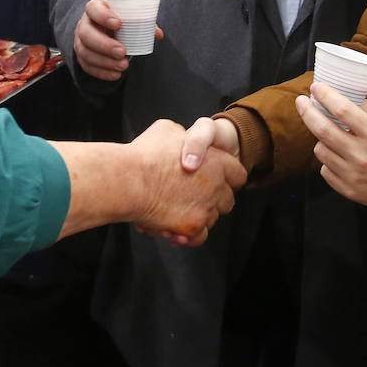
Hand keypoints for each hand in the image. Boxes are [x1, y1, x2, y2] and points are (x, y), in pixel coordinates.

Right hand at [73, 0, 162, 81]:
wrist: (102, 29)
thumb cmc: (117, 19)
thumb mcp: (127, 15)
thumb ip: (142, 22)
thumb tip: (157, 34)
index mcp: (95, 8)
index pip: (93, 8)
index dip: (103, 16)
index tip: (118, 24)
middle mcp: (84, 24)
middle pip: (86, 33)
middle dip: (104, 44)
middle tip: (122, 51)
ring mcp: (80, 41)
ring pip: (85, 52)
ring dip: (105, 61)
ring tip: (124, 66)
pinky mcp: (82, 56)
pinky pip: (87, 66)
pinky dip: (102, 72)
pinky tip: (115, 74)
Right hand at [127, 119, 244, 245]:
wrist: (128, 180)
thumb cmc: (144, 155)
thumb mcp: (166, 129)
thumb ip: (182, 135)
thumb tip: (181, 137)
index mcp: (216, 161)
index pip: (238, 175)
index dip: (228, 178)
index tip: (218, 181)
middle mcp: (216, 186)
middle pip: (228, 200)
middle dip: (214, 200)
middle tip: (195, 198)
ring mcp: (205, 208)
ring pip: (212, 219)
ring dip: (199, 217)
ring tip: (179, 212)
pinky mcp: (192, 227)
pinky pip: (200, 237)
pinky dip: (190, 236)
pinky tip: (177, 229)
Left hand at [294, 83, 366, 211]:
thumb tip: (346, 97)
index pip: (343, 110)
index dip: (326, 95)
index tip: (316, 87)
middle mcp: (362, 156)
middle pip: (322, 130)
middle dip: (307, 111)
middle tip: (301, 101)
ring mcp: (354, 175)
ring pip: (320, 150)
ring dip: (321, 139)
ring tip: (331, 135)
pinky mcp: (349, 190)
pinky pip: (325, 170)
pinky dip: (329, 160)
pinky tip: (340, 156)